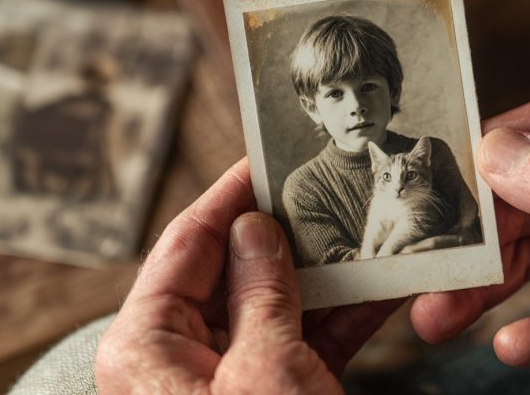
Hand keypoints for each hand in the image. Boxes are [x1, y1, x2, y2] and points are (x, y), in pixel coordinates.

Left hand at [96, 158, 401, 392]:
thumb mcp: (262, 370)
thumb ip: (260, 292)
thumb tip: (254, 229)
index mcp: (150, 344)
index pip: (188, 245)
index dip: (227, 197)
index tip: (263, 157)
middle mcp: (184, 356)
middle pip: (236, 270)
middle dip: (286, 232)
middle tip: (326, 187)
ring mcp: (235, 377)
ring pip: (279, 303)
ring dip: (324, 270)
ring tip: (362, 226)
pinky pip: (307, 340)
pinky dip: (343, 314)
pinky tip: (379, 283)